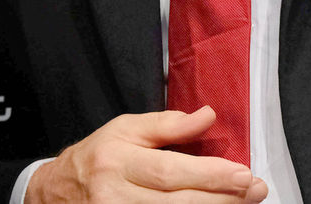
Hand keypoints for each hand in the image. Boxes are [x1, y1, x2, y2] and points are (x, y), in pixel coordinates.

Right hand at [25, 106, 268, 202]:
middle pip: (176, 203)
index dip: (209, 174)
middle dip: (220, 198)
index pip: (170, 171)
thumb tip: (207, 116)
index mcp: (117, 162)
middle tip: (255, 190)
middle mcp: (115, 196)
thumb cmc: (97, 155)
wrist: (56, 192)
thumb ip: (167, 124)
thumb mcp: (125, 129)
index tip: (243, 173)